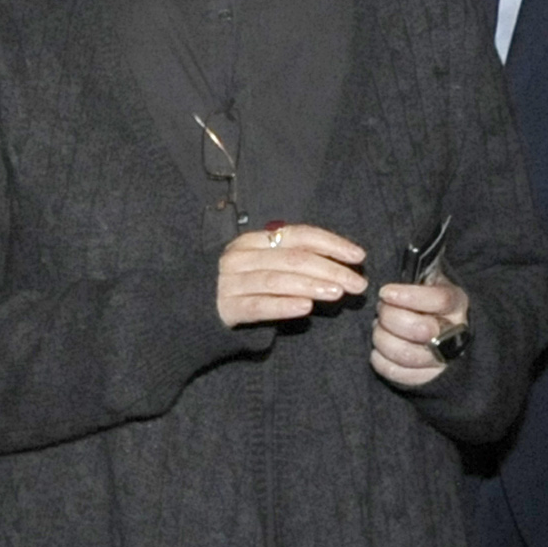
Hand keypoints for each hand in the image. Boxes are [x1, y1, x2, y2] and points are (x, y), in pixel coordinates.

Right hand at [216, 223, 365, 327]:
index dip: (331, 243)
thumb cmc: (237, 288)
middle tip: (358, 283)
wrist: (189, 311)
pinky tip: (306, 308)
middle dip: (331, 269)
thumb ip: (292, 263)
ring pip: (279, 280)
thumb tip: (340, 268)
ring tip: (338, 293)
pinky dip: (284, 305)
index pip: (298, 235)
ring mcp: (230, 282)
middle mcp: (241, 257)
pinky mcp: (224, 308)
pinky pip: (259, 305)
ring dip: (313, 285)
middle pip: (294, 258)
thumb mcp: (261, 267)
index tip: (358, 256)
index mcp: (253, 241)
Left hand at [371, 278, 468, 388]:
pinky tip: (378, 349)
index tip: (386, 292)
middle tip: (380, 310)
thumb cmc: (428, 302)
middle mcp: (454, 333)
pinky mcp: (426, 378)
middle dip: (391, 318)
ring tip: (377, 328)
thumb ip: (418, 272)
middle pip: (421, 329)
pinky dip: (381, 360)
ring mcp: (442, 359)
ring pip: (407, 354)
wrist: (444, 335)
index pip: (439, 300)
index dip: (409, 296)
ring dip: (383, 339)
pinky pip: (398, 373)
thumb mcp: (431, 282)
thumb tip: (408, 253)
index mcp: (456, 304)